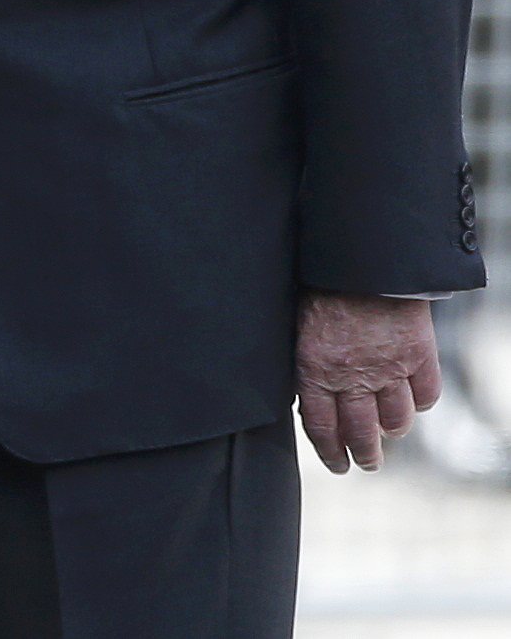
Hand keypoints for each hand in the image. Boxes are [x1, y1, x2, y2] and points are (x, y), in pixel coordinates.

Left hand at [297, 291, 440, 472]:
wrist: (362, 260)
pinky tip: (414, 401)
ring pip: (396, 421)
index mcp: (314, 370)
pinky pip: (426, 396)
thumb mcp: (298, 328)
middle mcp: (352, 378)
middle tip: (366, 463)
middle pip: (361, 433)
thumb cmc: (321, 288)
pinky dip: (421, 403)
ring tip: (388, 434)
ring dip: (392, 432)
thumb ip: (307, 363)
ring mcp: (389, 370)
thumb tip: (307, 393)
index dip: (330, 452)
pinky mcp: (419, 358)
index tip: (337, 465)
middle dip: (364, 455)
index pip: (321, 427)